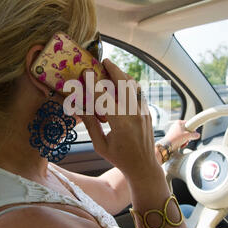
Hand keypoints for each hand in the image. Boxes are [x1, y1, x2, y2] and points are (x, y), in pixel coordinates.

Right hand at [79, 59, 160, 180]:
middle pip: (124, 84)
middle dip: (114, 70)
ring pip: (134, 86)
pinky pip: (138, 93)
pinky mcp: (147, 112)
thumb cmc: (120, 158)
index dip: (93, 83)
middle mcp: (134, 114)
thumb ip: (90, 124)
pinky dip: (130, 85)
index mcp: (120, 123)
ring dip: (123, 75)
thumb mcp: (100, 145)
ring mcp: (143, 112)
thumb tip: (79, 107)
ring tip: (113, 68)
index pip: (104, 97)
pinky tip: (122, 82)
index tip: (86, 72)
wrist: (144, 166)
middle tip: (104, 61)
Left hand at [161, 120, 200, 149]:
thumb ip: (194, 135)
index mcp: (178, 123)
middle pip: (187, 131)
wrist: (166, 145)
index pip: (188, 123)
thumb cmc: (175, 138)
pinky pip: (180, 139)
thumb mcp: (187, 136)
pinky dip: (181, 143)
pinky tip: (181, 145)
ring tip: (183, 144)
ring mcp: (174, 132)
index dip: (192, 128)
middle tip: (188, 140)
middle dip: (188, 137)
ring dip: (185, 141)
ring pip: (183, 136)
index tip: (194, 132)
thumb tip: (198, 135)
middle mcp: (176, 126)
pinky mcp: (172, 137)